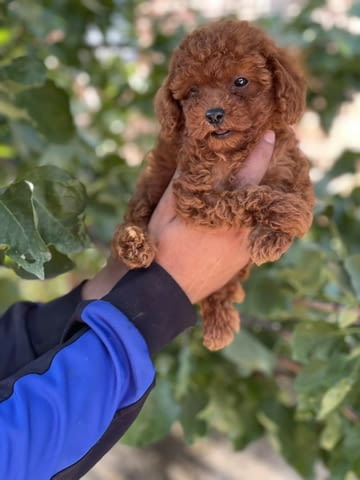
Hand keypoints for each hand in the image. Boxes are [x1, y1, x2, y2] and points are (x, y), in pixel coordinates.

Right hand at [149, 131, 274, 302]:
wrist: (165, 293)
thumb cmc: (163, 249)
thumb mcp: (166, 210)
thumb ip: (182, 180)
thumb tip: (191, 154)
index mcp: (226, 211)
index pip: (251, 172)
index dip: (262, 151)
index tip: (271, 134)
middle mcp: (243, 229)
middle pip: (261, 193)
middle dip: (261, 173)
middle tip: (261, 156)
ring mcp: (245, 248)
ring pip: (258, 215)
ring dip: (255, 199)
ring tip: (243, 189)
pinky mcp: (241, 262)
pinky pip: (251, 234)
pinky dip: (248, 220)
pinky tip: (234, 218)